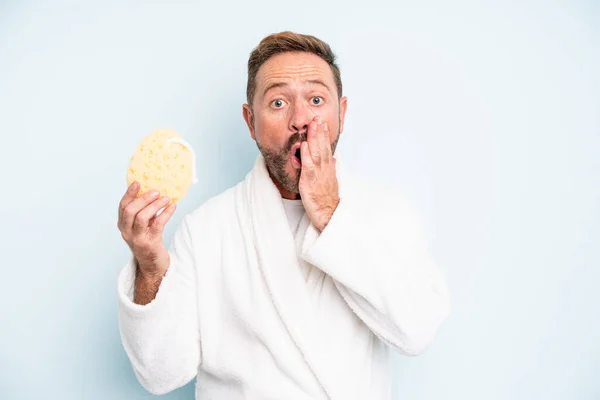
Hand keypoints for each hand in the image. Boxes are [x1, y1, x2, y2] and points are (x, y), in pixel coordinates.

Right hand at [117, 182, 175, 277]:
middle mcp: (127, 232)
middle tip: (156, 191)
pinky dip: (166, 214)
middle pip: (130, 211)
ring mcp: (137, 238)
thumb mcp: (142, 226)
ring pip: (142, 217)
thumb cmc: (149, 240)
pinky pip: (158, 225)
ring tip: (166, 198)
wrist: (153, 265)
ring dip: (155, 205)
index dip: (129, 193)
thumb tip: (154, 191)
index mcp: (123, 225)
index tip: (138, 182)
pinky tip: (173, 207)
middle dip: (143, 198)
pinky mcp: (149, 243)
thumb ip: (144, 211)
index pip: (122, 206)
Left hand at [299, 116, 339, 231]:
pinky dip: (306, 155)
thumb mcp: (331, 181)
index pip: (326, 148)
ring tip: (312, 125)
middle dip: (320, 132)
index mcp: (328, 168)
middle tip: (317, 117)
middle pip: (322, 147)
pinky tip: (303, 145)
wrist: (328, 214)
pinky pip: (308, 166)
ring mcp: (318, 175)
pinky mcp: (310, 182)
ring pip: (316, 153)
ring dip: (314, 138)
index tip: (323, 123)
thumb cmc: (328, 200)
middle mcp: (325, 169)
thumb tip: (333, 158)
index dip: (324, 135)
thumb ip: (331, 169)